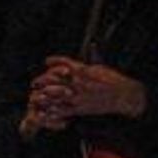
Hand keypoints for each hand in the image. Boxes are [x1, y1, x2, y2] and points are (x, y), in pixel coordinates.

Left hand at [22, 56, 146, 136]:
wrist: (123, 95)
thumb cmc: (113, 80)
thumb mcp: (102, 67)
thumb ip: (93, 58)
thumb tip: (92, 44)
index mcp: (86, 71)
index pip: (67, 63)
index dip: (55, 61)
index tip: (46, 60)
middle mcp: (81, 83)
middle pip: (58, 80)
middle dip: (44, 81)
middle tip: (34, 82)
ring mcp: (80, 96)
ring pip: (58, 96)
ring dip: (45, 97)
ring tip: (35, 98)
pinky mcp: (81, 109)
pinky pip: (64, 111)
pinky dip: (54, 112)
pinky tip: (45, 112)